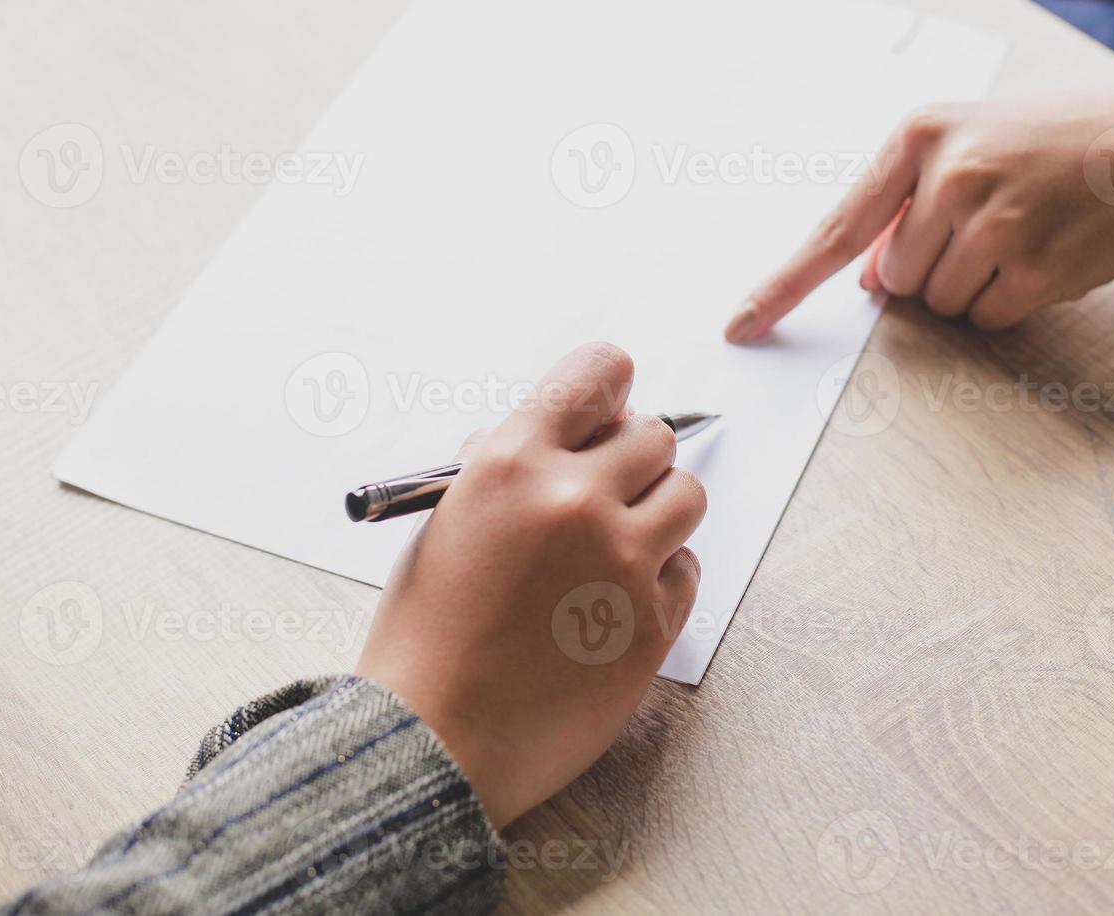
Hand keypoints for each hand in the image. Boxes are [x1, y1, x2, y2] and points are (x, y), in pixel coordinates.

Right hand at [355, 343, 706, 828]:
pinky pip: (687, 567)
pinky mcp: (653, 622)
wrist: (434, 742)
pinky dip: (660, 576)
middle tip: (602, 492)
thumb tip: (552, 436)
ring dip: (657, 511)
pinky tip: (612, 603)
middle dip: (631, 458)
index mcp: (511, 463)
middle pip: (655, 434)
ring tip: (612, 547)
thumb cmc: (425, 635)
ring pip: (687, 495)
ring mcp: (622, 562)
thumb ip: (503, 469)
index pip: (600, 371)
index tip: (605, 410)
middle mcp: (574, 500)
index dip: (607, 388)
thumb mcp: (444, 525)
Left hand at [726, 91, 1113, 339]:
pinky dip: (1010, 302)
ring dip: (972, 286)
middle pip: (895, 281)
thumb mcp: (970, 141)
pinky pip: (987, 317)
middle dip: (930, 269)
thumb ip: (906, 203)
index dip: (782, 285)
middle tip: (991, 223)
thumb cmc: (1057, 142)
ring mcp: (994, 225)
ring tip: (1024, 232)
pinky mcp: (1035, 269)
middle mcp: (951, 177)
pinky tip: (1046, 254)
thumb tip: (866, 277)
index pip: (835, 228)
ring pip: (938, 305)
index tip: (740, 326)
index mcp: (921, 136)